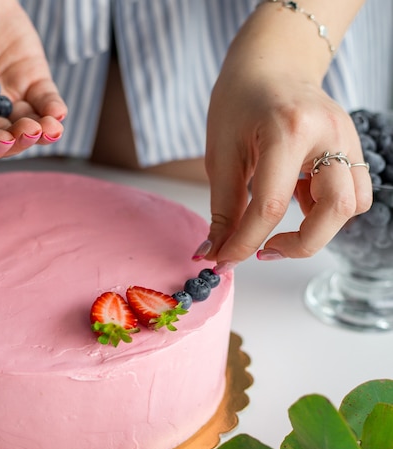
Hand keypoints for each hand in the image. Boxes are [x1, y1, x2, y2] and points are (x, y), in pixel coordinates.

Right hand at [0, 0, 66, 167]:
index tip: (0, 140)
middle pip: (4, 143)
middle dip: (18, 141)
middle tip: (28, 131)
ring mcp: (11, 100)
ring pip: (28, 128)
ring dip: (40, 133)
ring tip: (47, 128)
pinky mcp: (34, 83)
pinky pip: (47, 104)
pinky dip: (54, 111)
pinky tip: (57, 115)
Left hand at [205, 38, 371, 267]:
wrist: (271, 65)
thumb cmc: (239, 103)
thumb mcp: (221, 156)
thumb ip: (223, 210)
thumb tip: (216, 254)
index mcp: (287, 129)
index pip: (271, 205)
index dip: (245, 243)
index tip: (224, 261)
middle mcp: (329, 133)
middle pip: (336, 209)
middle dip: (299, 245)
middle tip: (264, 251)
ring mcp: (348, 138)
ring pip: (353, 205)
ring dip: (318, 229)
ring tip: (282, 221)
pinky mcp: (353, 147)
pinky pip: (353, 194)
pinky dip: (326, 211)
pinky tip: (298, 200)